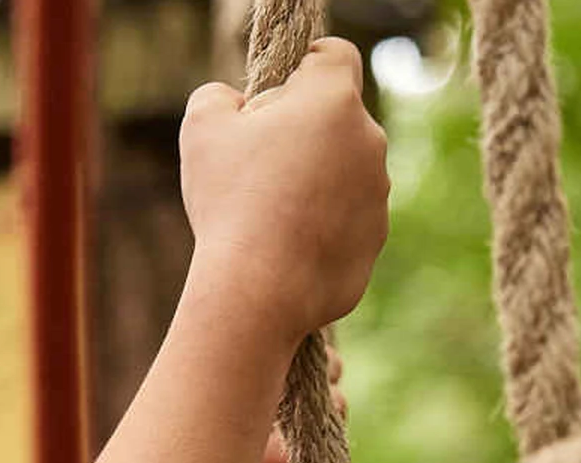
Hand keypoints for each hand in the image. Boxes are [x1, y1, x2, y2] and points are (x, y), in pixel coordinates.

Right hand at [178, 42, 390, 350]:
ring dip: (314, 177)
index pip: (335, 56)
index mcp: (333, 101)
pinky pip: (346, 217)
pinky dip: (321, 223)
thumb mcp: (202, 127)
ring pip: (344, 169)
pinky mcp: (375, 240)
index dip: (305, 66)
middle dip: (303, 128)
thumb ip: (219, 95)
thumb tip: (236, 104)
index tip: (277, 94)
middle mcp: (369, 142)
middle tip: (257, 162)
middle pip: (337, 116)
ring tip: (268, 209)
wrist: (260, 290)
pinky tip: (285, 243)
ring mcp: (379, 194)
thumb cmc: (231, 201)